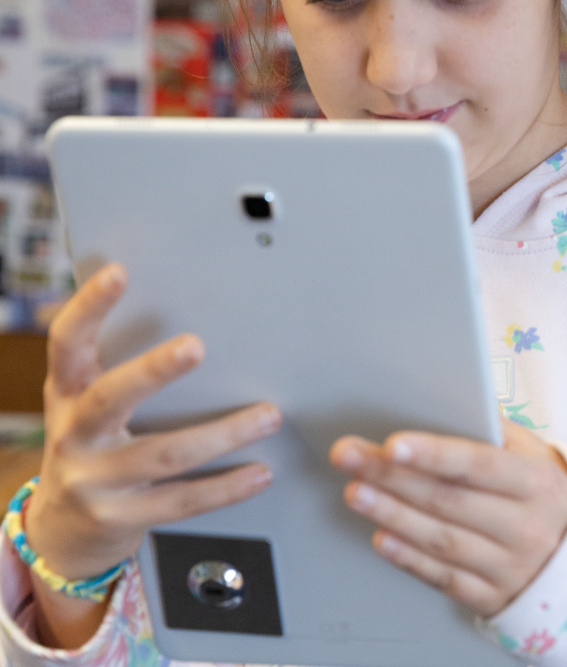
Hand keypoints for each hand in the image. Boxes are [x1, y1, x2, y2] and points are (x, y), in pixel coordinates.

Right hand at [24, 264, 281, 648]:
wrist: (59, 531)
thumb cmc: (90, 446)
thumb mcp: (85, 403)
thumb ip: (113, 363)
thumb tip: (169, 295)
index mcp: (68, 394)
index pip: (67, 344)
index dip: (88, 308)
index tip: (118, 273)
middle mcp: (74, 435)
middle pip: (110, 398)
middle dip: (153, 372)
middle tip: (196, 346)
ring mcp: (94, 481)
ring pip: (165, 454)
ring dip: (224, 434)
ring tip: (269, 415)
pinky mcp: (120, 518)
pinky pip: (182, 500)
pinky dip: (226, 487)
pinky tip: (260, 472)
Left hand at [330, 421, 566, 616]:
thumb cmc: (547, 495)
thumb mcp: (538, 455)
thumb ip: (498, 431)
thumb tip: (451, 402)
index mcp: (537, 483)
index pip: (479, 465)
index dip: (434, 454)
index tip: (393, 444)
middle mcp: (526, 526)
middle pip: (449, 500)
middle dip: (393, 478)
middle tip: (352, 458)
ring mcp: (509, 565)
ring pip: (442, 540)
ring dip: (392, 514)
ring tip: (356, 493)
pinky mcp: (492, 595)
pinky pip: (444, 577)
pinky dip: (409, 558)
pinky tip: (381, 538)